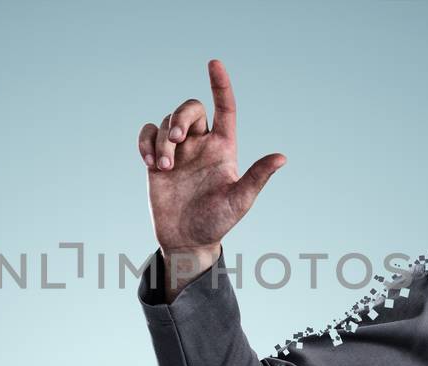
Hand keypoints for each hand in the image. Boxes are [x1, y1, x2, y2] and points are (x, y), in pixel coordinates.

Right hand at [137, 60, 285, 299]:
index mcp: (223, 147)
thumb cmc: (217, 222)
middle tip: (177, 139)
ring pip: (167, 123)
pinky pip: (148, 134)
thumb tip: (282, 158)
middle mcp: (201, 144)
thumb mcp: (240, 201)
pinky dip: (145, 142)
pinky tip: (150, 161)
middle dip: (181, 117)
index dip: (220, 85)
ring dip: (163, 140)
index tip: (214, 63)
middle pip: (190, 108)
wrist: (186, 239)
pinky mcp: (157, 160)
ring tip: (165, 166)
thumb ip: (257, 177)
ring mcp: (179, 151)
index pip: (225, 107)